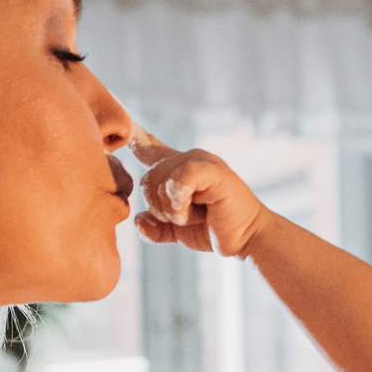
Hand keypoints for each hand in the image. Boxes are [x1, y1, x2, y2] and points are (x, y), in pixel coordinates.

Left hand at [130, 143, 273, 258]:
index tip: (125, 132)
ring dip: (171, 209)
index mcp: (178, 168)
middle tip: (186, 217)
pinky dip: (180, 202)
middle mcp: (188, 158)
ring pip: (158, 179)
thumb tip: (139, 221)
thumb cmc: (213, 230)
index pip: (150, 148)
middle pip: (147, 177)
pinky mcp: (211, 169)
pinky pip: (178, 180)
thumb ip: (154, 227)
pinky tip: (195, 211)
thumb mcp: (177, 230)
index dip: (135, 141)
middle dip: (159, 207)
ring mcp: (200, 160)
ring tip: (196, 214)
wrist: (246, 238)